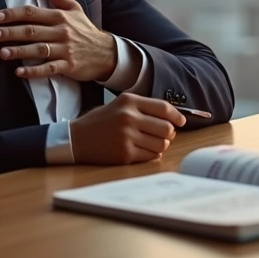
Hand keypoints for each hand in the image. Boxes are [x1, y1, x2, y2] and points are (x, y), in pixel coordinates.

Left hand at [0, 0, 116, 81]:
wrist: (106, 52)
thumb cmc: (85, 29)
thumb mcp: (73, 8)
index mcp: (60, 16)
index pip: (33, 13)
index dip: (14, 14)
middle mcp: (62, 32)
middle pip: (33, 31)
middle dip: (11, 32)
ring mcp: (65, 49)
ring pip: (39, 49)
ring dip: (20, 51)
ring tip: (2, 53)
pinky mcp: (68, 66)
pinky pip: (49, 69)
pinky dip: (34, 71)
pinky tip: (19, 72)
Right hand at [69, 93, 186, 163]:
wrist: (77, 139)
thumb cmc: (101, 121)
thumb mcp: (120, 105)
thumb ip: (145, 109)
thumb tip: (173, 121)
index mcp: (129, 101)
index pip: (164, 108)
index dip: (177, 116)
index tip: (181, 121)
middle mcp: (129, 117)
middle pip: (166, 128)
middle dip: (169, 133)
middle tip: (163, 135)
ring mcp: (127, 136)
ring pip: (161, 144)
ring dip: (161, 145)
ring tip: (150, 143)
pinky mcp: (125, 153)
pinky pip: (151, 156)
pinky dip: (151, 155)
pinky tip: (142, 150)